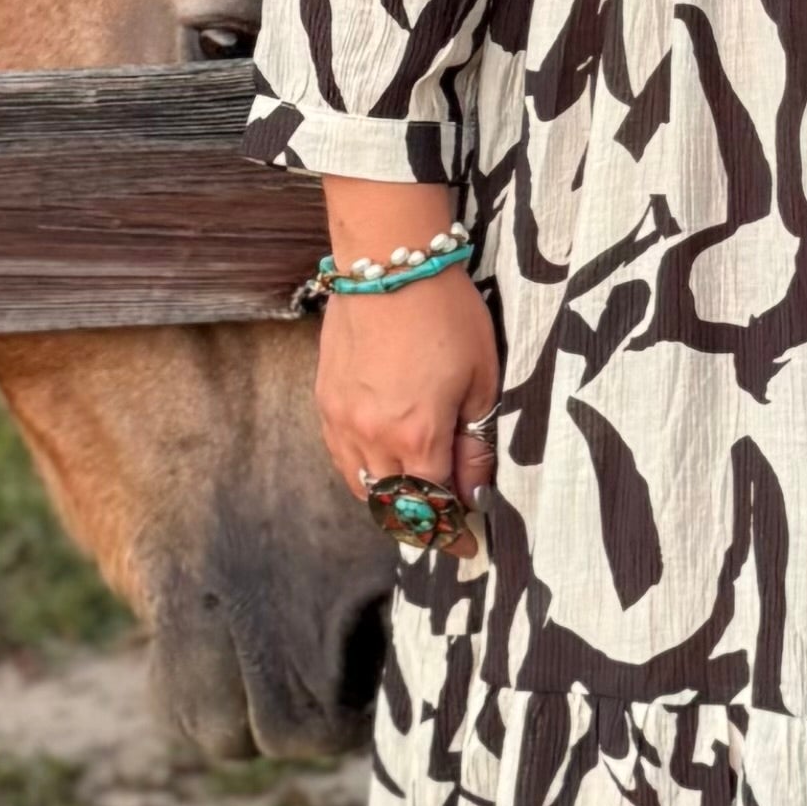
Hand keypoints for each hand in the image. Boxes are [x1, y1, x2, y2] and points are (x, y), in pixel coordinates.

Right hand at [315, 269, 502, 523]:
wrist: (388, 259)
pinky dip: (364, 473)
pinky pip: (342, 457)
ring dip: (392, 503)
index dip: (455, 533)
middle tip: (449, 526)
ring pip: (363, 487)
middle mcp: (371, 437)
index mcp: (417, 436)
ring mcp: (341, 420)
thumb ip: (474, 440)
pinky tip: (384, 467)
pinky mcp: (325, 400)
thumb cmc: (446, 312)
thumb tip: (474, 487)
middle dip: (425, 523)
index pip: (434, 508)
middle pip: (396, 506)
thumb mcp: (481, 378)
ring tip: (418, 501)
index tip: (469, 545)